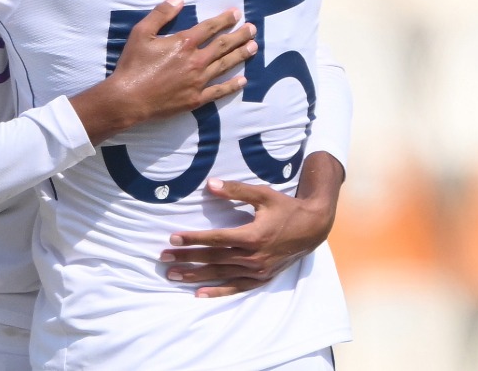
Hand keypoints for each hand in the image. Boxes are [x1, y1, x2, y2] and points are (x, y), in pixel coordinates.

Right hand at [109, 0, 256, 121]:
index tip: (237, 14)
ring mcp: (198, 81)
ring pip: (225, 65)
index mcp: (184, 43)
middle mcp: (196, 60)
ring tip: (253, 47)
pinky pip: (219, 91)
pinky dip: (232, 85)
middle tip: (253, 29)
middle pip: (223, 45)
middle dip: (240, 36)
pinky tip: (243, 80)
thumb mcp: (141, 33)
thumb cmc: (133, 64)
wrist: (128, 98)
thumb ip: (161, 14)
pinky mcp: (196, 98)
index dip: (225, 20)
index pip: (210, 27)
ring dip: (240, 55)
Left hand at [160, 174, 337, 297]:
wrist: (313, 228)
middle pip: (214, 258)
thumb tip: (209, 184)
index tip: (173, 239)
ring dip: (196, 276)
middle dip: (187, 258)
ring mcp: (258, 270)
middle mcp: (254, 257)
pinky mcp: (262, 278)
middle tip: (164, 258)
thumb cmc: (286, 208)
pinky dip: (218, 292)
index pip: (216, 239)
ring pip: (221, 274)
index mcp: (253, 235)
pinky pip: (236, 287)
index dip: (193, 239)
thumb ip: (235, 190)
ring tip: (173, 275)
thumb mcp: (263, 194)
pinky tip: (198, 294)